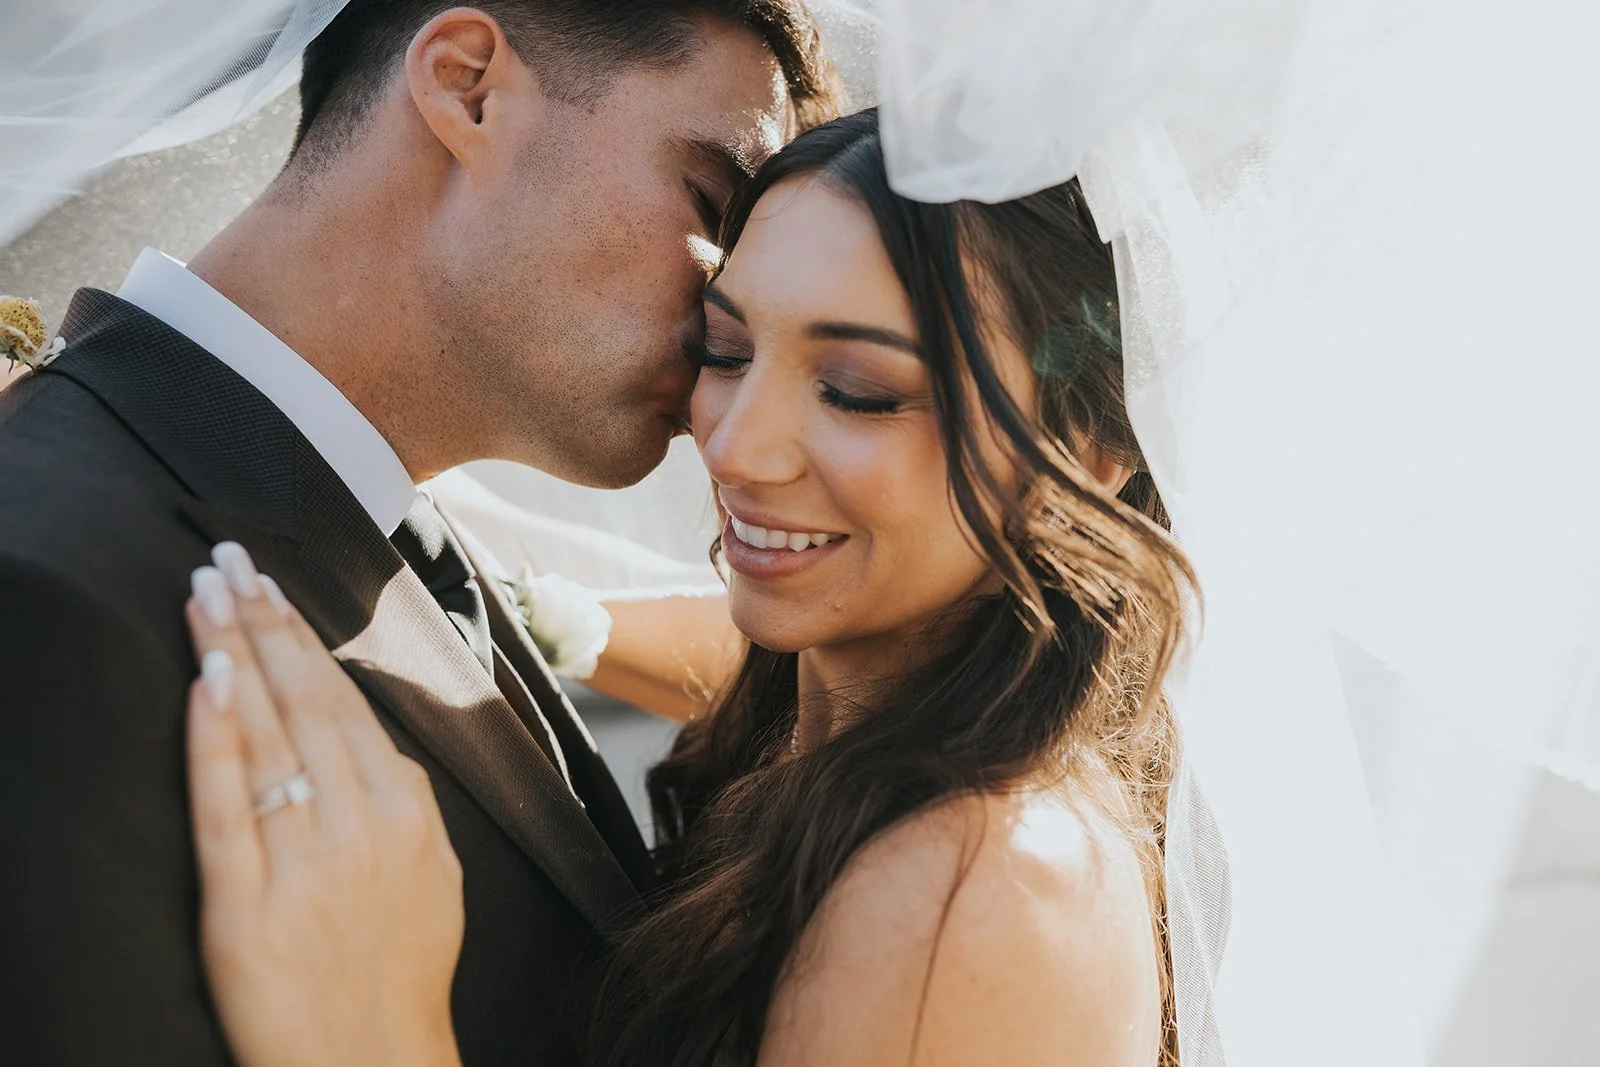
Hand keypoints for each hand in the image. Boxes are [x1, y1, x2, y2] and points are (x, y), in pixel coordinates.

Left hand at [185, 542, 464, 1066]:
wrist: (372, 1064)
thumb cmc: (400, 973)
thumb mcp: (437, 877)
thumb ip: (408, 804)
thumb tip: (371, 744)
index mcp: (411, 814)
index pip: (346, 702)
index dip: (302, 637)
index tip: (271, 585)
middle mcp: (363, 827)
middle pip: (304, 703)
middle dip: (263, 622)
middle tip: (229, 559)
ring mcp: (305, 865)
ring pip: (266, 738)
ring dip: (232, 655)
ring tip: (206, 595)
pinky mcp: (246, 910)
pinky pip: (226, 809)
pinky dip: (213, 739)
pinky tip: (205, 682)